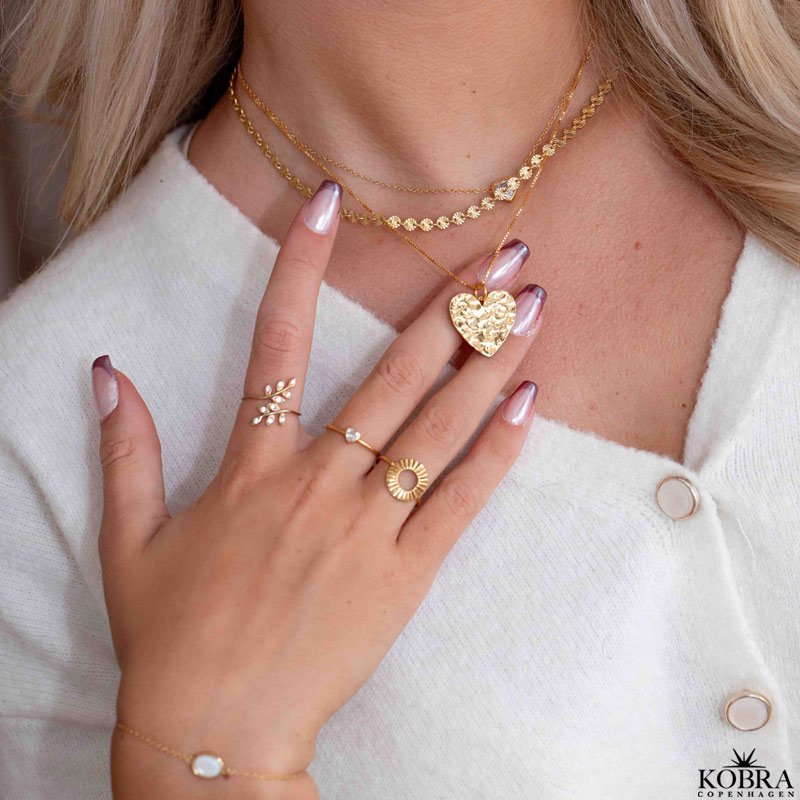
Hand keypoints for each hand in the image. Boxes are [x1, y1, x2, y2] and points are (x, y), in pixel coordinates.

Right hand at [95, 180, 543, 797]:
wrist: (216, 731)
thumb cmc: (172, 636)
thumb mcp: (131, 539)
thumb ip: (127, 451)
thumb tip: (107, 372)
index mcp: (253, 469)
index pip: (278, 343)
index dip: (302, 267)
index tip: (332, 203)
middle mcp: (317, 484)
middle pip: (394, 374)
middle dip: (452, 306)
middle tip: (504, 251)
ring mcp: (366, 528)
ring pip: (438, 428)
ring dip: (488, 361)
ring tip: (532, 305)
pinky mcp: (404, 575)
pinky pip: (459, 503)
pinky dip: (495, 450)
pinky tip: (528, 399)